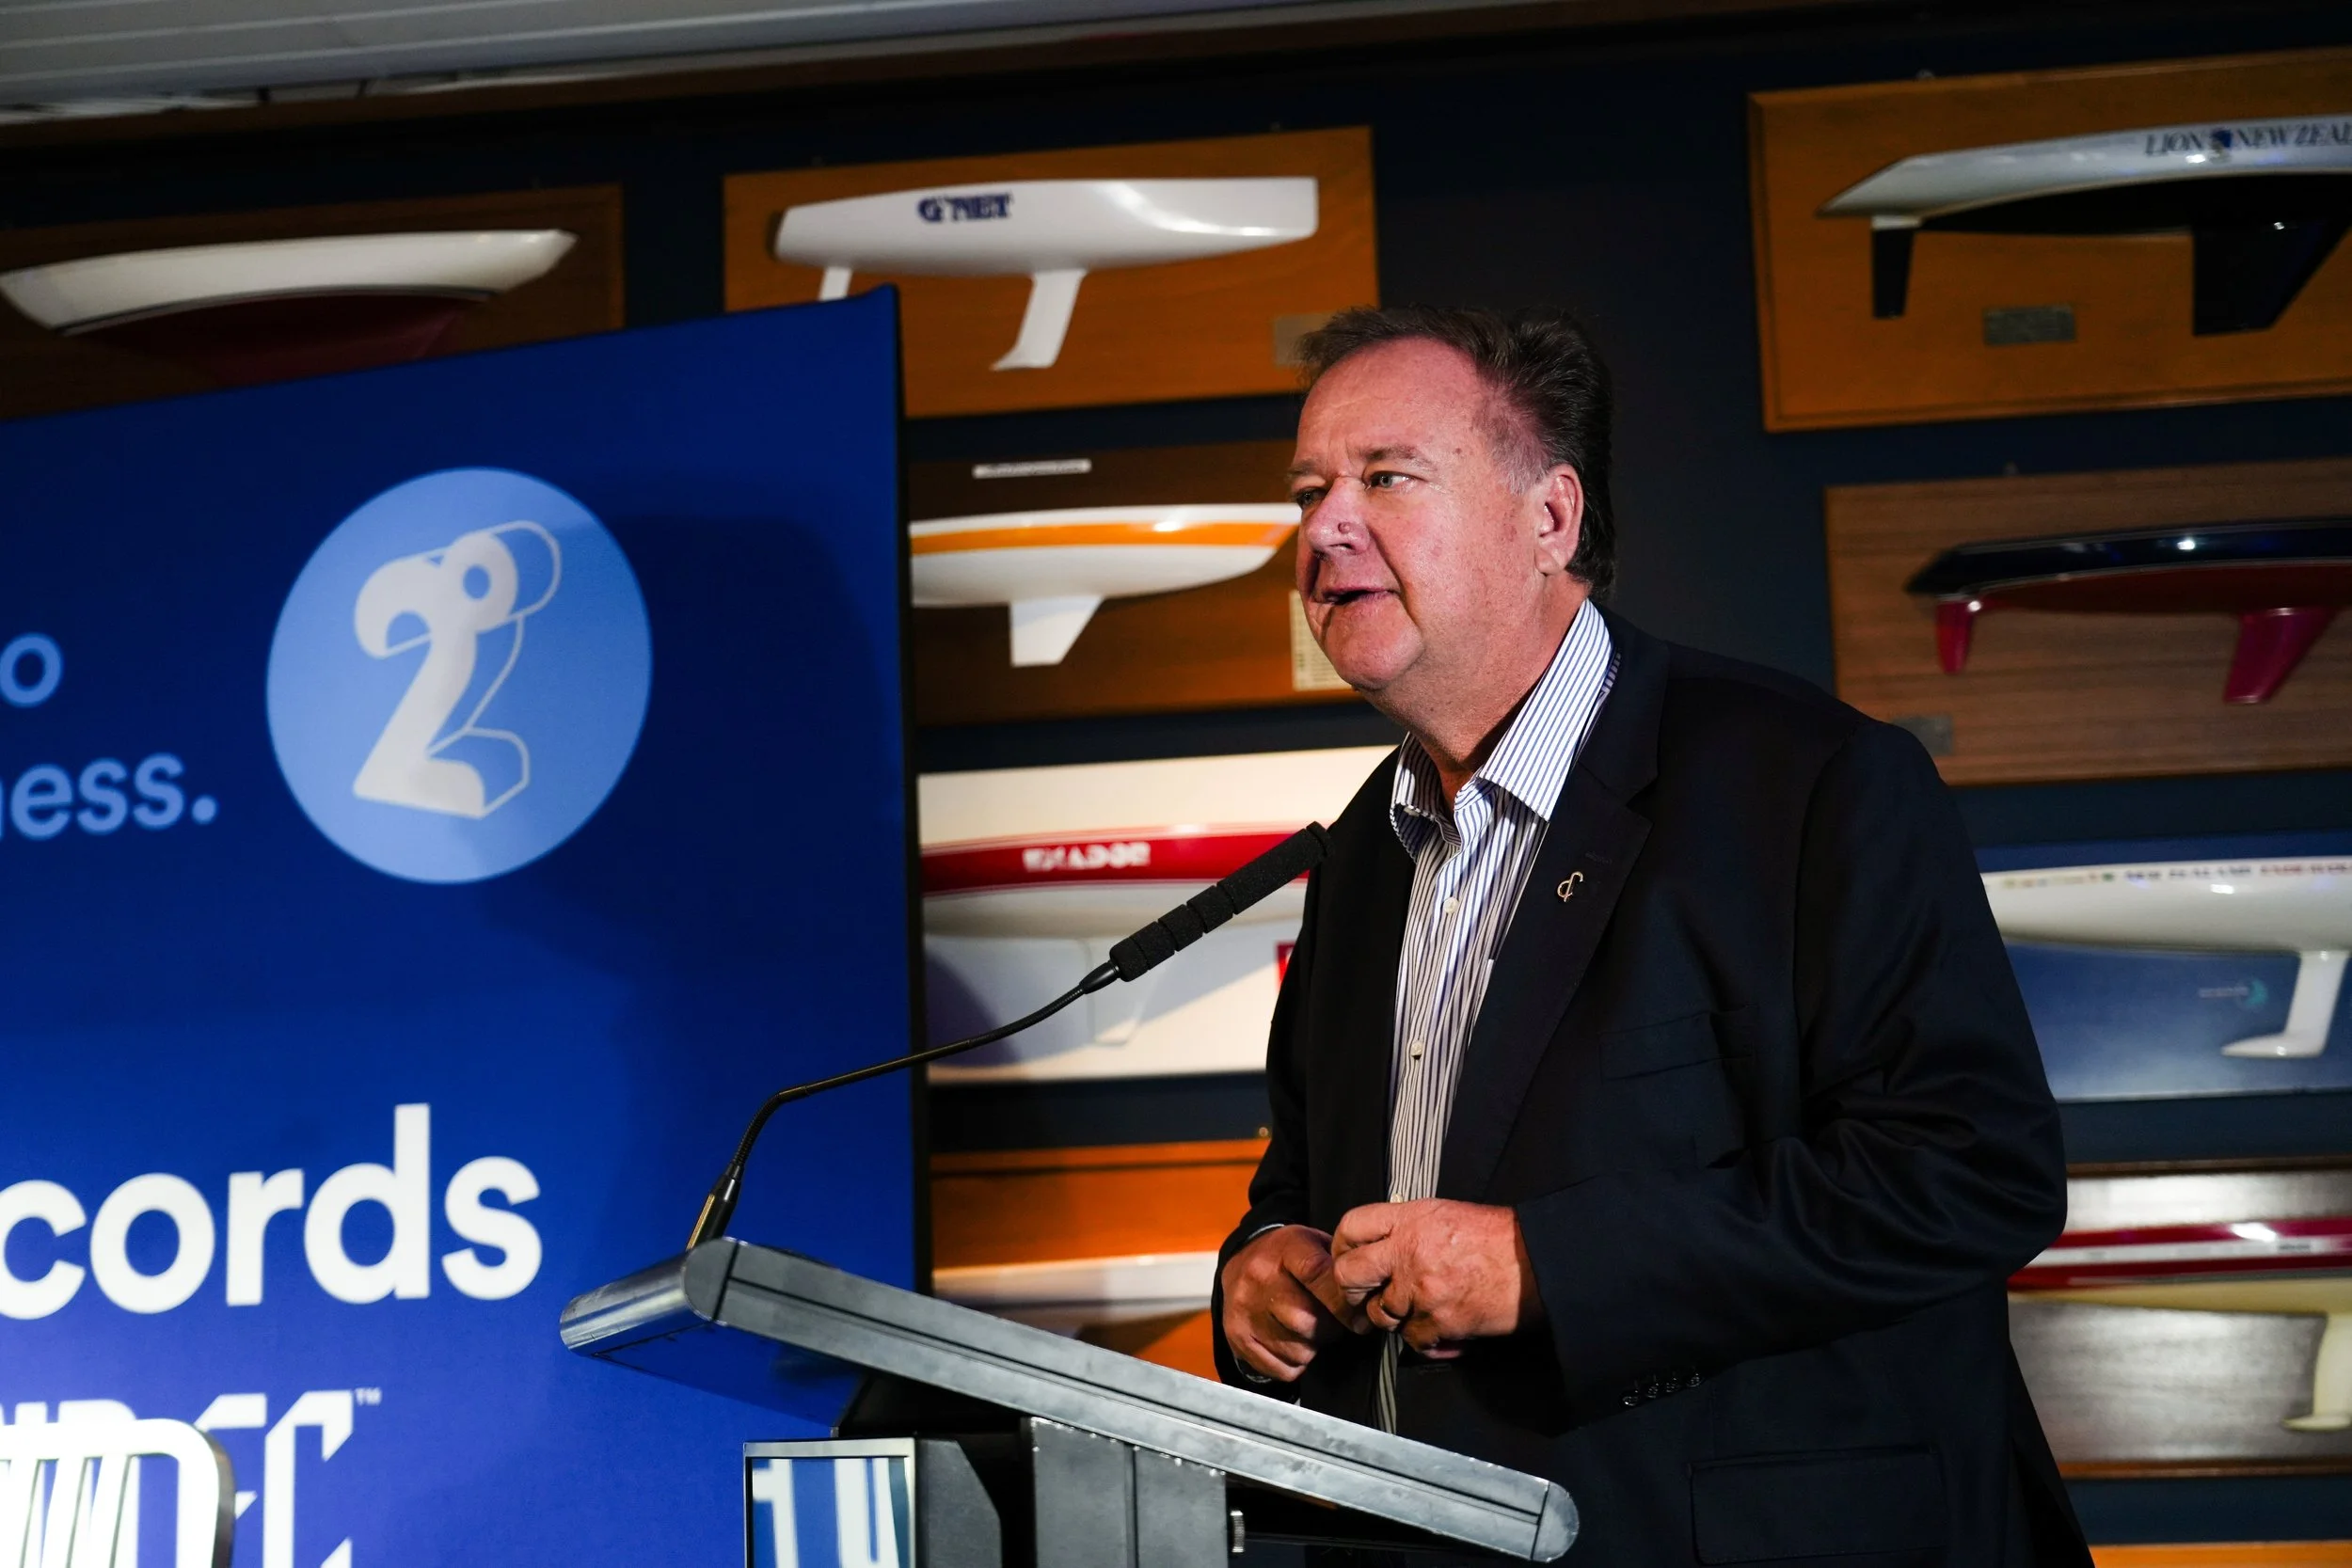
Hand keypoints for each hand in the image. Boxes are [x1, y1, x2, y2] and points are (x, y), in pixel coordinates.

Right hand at [1220, 1225, 1357, 1381]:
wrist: (1241, 1261)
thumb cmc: (1289, 1257)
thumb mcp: (1315, 1244)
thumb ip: (1339, 1267)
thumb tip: (1368, 1297)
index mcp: (1285, 1249)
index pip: (1317, 1274)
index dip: (1343, 1303)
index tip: (1359, 1318)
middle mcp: (1259, 1277)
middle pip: (1306, 1321)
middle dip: (1330, 1329)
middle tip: (1333, 1323)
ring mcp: (1244, 1309)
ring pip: (1297, 1349)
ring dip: (1313, 1347)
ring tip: (1310, 1330)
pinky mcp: (1237, 1336)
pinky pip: (1282, 1369)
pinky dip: (1295, 1363)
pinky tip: (1293, 1342)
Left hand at [1328, 1200, 1540, 1357]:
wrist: (1537, 1263)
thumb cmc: (1498, 1238)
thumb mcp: (1446, 1214)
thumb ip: (1408, 1227)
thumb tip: (1382, 1245)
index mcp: (1410, 1218)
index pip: (1352, 1226)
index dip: (1342, 1246)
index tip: (1346, 1259)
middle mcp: (1408, 1251)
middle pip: (1348, 1274)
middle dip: (1352, 1290)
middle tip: (1363, 1296)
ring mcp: (1421, 1288)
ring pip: (1380, 1313)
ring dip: (1393, 1316)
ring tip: (1415, 1309)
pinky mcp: (1438, 1321)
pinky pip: (1411, 1339)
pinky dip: (1424, 1338)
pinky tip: (1439, 1327)